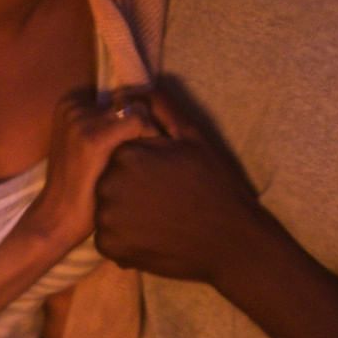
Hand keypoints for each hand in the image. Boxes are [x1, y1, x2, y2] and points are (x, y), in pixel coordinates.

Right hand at [19, 89, 159, 248]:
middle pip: (132, 101)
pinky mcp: (94, 137)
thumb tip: (148, 109)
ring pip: (139, 110)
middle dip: (146, 123)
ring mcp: (82, 120)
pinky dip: (152, 139)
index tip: (143, 141)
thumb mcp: (85, 145)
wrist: (57, 218)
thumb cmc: (80, 186)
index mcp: (70, 103)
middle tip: (154, 151)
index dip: (138, 116)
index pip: (120, 95)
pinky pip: (140, 122)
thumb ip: (107, 125)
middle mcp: (74, 106)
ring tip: (154, 158)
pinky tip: (152, 164)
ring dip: (151, 133)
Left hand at [93, 86, 270, 282]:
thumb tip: (129, 91)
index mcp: (126, 154)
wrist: (230, 241)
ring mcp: (107, 218)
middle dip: (131, 186)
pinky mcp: (110, 247)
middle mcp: (109, 184)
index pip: (120, 152)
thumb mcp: (192, 137)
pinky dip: (124, 237)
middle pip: (110, 179)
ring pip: (107, 207)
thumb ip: (159, 108)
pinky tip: (151, 236)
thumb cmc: (215, 186)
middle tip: (163, 200)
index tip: (166, 177)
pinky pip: (108, 236)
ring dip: (125, 212)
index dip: (144, 163)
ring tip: (158, 218)